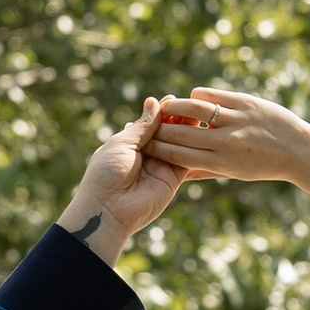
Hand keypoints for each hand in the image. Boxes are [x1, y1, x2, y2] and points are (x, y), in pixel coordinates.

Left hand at [59, 100, 184, 262]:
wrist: (109, 210)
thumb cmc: (106, 175)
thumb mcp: (122, 144)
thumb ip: (142, 125)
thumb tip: (154, 101)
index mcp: (131, 143)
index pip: (151, 123)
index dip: (162, 111)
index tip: (173, 99)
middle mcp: (148, 154)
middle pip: (167, 132)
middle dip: (177, 118)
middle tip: (190, 104)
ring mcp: (161, 166)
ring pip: (178, 144)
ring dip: (187, 131)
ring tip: (198, 114)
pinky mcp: (173, 179)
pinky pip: (186, 161)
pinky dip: (193, 149)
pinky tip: (203, 134)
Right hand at [140, 89, 309, 187]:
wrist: (300, 150)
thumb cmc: (264, 164)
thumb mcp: (235, 173)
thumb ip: (206, 171)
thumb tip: (179, 174)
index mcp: (222, 163)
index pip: (180, 156)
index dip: (160, 149)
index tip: (147, 144)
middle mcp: (226, 142)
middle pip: (181, 134)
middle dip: (160, 130)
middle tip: (148, 124)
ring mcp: (236, 121)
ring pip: (193, 110)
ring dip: (174, 107)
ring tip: (166, 107)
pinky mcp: (245, 103)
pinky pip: (211, 96)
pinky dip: (198, 96)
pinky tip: (194, 99)